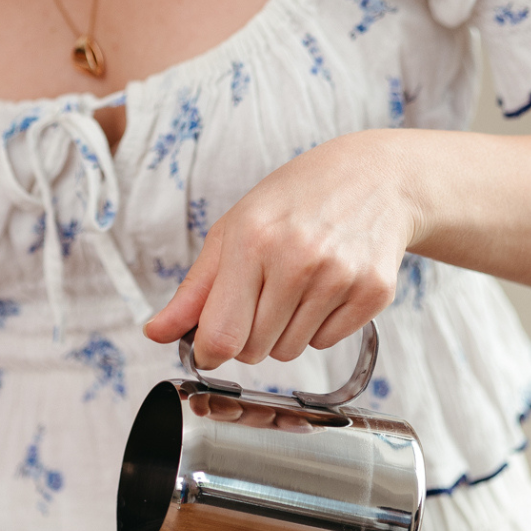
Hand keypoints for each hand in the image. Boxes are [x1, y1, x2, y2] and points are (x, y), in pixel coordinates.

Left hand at [145, 131, 416, 366]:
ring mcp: (340, 276)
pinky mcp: (373, 292)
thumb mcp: (233, 230)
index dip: (208, 351)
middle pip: (254, 350)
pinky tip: (325, 287)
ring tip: (295, 286)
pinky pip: (327, 343)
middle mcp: (297, 259)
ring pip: (290, 351)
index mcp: (252, 240)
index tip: (209, 344)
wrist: (374, 178)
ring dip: (283, 332)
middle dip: (247, 335)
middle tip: (260, 295)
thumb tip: (155, 332)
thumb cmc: (294, 201)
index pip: (222, 335)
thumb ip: (194, 289)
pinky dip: (319, 327)